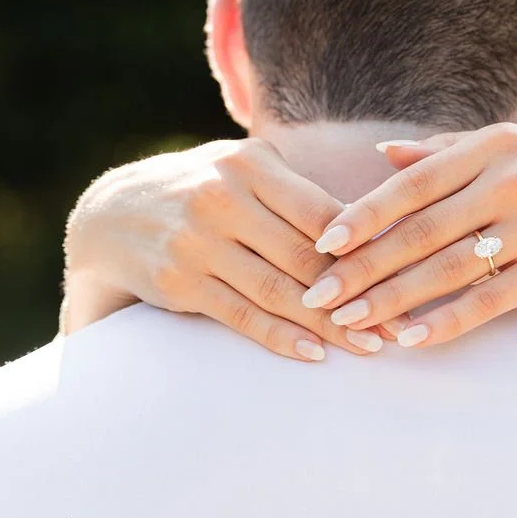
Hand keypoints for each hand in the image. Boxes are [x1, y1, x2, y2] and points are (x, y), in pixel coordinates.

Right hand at [61, 138, 387, 360]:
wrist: (110, 213)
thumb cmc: (200, 188)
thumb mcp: (242, 169)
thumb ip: (295, 191)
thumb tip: (370, 222)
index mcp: (250, 164)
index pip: (321, 210)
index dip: (366, 246)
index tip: (406, 271)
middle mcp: (223, 198)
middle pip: (306, 255)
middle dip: (357, 292)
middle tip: (399, 318)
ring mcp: (199, 241)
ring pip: (278, 290)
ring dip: (329, 325)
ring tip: (368, 347)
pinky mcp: (180, 281)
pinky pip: (241, 316)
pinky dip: (281, 338)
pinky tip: (314, 354)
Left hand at [302, 124, 516, 348]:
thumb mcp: (515, 149)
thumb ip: (447, 153)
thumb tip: (381, 154)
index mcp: (494, 146)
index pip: (413, 183)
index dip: (364, 215)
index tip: (321, 244)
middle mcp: (512, 180)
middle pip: (421, 230)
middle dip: (363, 266)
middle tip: (318, 295)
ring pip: (447, 268)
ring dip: (392, 299)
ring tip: (351, 321)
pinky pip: (489, 300)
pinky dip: (447, 322)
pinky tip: (411, 340)